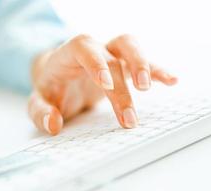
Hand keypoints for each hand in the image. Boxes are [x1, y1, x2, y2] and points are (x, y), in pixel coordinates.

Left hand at [28, 34, 176, 134]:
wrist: (60, 77)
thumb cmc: (51, 89)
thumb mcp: (38, 102)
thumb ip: (41, 112)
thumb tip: (54, 124)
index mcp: (69, 55)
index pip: (84, 47)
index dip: (97, 62)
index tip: (107, 85)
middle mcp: (93, 51)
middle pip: (115, 49)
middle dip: (129, 69)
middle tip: (139, 95)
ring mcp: (109, 57)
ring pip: (131, 48)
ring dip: (145, 64)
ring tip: (153, 86)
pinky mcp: (121, 67)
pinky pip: (143, 64)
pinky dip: (157, 71)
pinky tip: (172, 81)